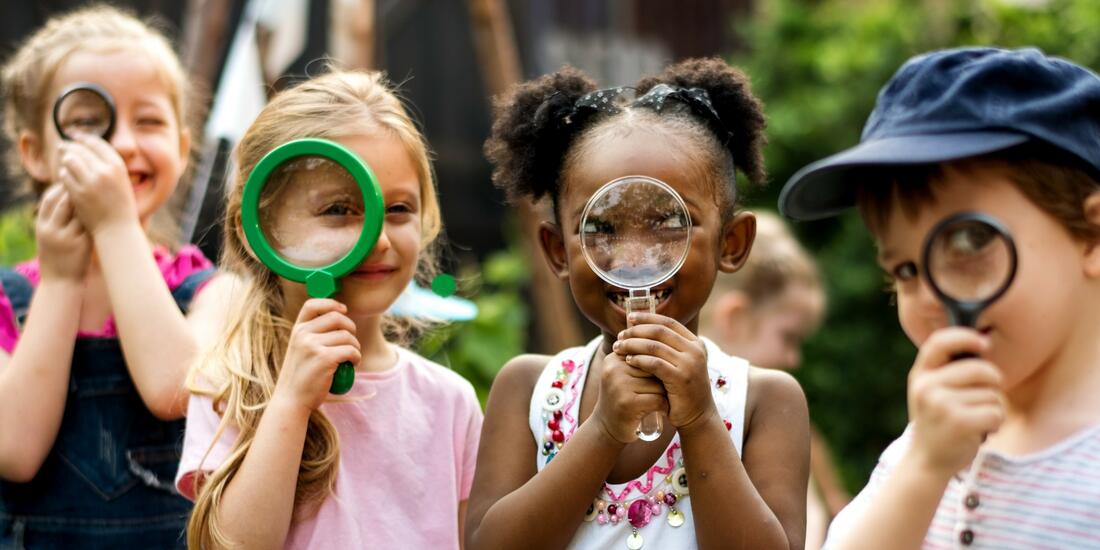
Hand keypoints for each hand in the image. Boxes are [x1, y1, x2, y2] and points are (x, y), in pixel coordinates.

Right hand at [35, 184, 91, 282]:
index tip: (73, 181)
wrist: (60, 282)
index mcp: (41, 226)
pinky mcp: (81, 244)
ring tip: (98, 194)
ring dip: (88, 201)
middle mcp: (51, 230)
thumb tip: (67, 197)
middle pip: (63, 202)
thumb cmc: (57, 257)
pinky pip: (89, 224)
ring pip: (78, 212)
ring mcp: (66, 237)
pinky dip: (96, 215)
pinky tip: (104, 209)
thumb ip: (55, 219)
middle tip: (90, 183)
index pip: (48, 199)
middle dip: (76, 191)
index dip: (61, 188)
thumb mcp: (48, 237)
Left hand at [56, 135, 137, 234]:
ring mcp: (90, 182)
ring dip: (66, 160)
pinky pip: (64, 176)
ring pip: (70, 161)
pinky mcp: (77, 193)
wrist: (117, 229)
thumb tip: (88, 148)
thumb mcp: (122, 181)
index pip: (96, 143)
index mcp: (118, 166)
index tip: (75, 135)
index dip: (84, 137)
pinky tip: (65, 176)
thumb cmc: (120, 205)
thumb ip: (108, 165)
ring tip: (65, 161)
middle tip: (62, 146)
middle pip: (80, 149)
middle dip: (69, 146)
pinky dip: (63, 174)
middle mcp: (104, 171)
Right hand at [273, 299, 360, 411]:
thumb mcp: (300, 350)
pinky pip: (351, 350)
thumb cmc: (300, 377)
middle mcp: (303, 334)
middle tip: (352, 341)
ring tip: (352, 357)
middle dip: (350, 327)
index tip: (343, 309)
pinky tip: (353, 364)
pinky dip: (356, 357)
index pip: (312, 304)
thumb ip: (312, 336)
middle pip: (337, 317)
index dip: (331, 303)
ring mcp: (313, 345)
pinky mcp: (325, 358)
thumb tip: (339, 320)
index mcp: (297, 330)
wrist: (291, 400)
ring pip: (347, 336)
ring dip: (356, 346)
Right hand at [593, 349, 668, 444]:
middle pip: (655, 366)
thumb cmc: (624, 398)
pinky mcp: (627, 403)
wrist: (607, 428)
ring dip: (665, 394)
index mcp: (614, 358)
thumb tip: (663, 335)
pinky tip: (661, 411)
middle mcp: (614, 369)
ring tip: (658, 401)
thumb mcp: (625, 374)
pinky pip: (658, 399)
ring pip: (659, 383)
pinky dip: (664, 406)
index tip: (658, 379)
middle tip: (662, 391)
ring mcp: (619, 386)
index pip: (648, 352)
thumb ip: (638, 356)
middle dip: (663, 379)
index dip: (659, 367)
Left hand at [614, 313, 715, 431]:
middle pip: (660, 331)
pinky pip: (654, 363)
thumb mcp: (679, 363)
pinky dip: (639, 360)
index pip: (669, 322)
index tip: (629, 318)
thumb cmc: (681, 389)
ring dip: (633, 345)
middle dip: (636, 331)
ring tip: (619, 347)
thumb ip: (667, 347)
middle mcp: (695, 351)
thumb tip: (639, 328)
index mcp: (696, 343)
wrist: (696, 416)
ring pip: (655, 346)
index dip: (647, 318)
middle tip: (620, 335)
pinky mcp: (681, 378)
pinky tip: (628, 361)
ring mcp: (689, 364)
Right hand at [906, 327, 1003, 477]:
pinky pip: (996, 412)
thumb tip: (982, 344)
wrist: (926, 461)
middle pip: (980, 369)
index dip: (965, 337)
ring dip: (992, 408)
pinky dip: (995, 423)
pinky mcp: (959, 423)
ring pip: (991, 394)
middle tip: (983, 397)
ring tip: (974, 420)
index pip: (940, 342)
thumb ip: (947, 370)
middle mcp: (927, 387)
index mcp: (920, 375)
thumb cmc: (937, 422)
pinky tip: (980, 431)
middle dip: (993, 382)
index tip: (984, 343)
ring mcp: (941, 404)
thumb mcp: (931, 392)